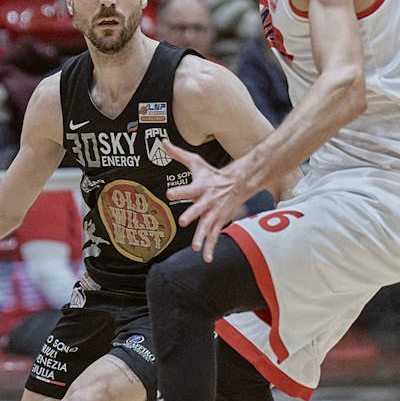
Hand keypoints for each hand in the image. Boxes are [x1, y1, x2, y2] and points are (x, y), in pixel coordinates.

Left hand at [162, 139, 251, 261]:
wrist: (238, 183)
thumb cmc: (211, 173)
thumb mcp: (195, 161)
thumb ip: (177, 153)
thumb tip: (161, 141)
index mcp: (200, 187)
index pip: (187, 189)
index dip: (179, 191)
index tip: (169, 193)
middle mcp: (207, 201)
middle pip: (198, 209)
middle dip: (191, 214)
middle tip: (183, 221)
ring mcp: (214, 213)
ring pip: (207, 226)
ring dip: (201, 237)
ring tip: (195, 247)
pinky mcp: (219, 221)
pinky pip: (215, 236)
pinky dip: (212, 247)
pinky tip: (207, 258)